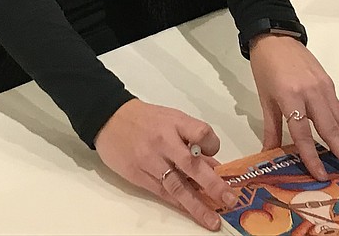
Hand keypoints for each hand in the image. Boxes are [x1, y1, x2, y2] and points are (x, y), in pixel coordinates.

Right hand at [95, 99, 237, 231]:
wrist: (109, 118)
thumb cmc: (144, 118)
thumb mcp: (171, 120)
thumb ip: (192, 140)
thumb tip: (213, 165)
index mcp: (174, 122)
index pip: (202, 133)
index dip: (212, 145)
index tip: (214, 153)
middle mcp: (164, 141)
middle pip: (191, 164)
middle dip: (213, 184)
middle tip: (229, 199)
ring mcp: (150, 160)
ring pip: (176, 185)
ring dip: (196, 205)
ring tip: (212, 220)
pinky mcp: (138, 175)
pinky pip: (162, 192)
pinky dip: (178, 203)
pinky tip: (190, 212)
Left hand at [248, 34, 338, 180]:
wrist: (275, 37)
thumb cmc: (266, 68)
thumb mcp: (264, 98)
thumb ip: (270, 128)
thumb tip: (269, 155)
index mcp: (291, 96)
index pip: (303, 132)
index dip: (311, 156)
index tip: (321, 176)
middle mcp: (312, 92)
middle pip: (331, 128)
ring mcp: (324, 87)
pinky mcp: (330, 83)